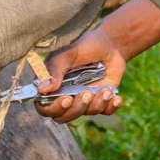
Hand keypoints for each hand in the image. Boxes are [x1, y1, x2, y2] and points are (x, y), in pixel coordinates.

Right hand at [32, 0, 159, 121]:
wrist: (113, 42)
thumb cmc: (87, 44)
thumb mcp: (70, 52)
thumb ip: (56, 69)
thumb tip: (42, 89)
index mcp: (54, 84)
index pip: (43, 107)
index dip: (52, 108)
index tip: (66, 98)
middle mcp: (66, 95)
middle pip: (63, 117)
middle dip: (76, 109)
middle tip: (87, 94)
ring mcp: (84, 100)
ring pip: (85, 116)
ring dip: (95, 107)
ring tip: (104, 91)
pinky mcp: (102, 100)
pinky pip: (103, 113)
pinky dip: (110, 108)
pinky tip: (117, 98)